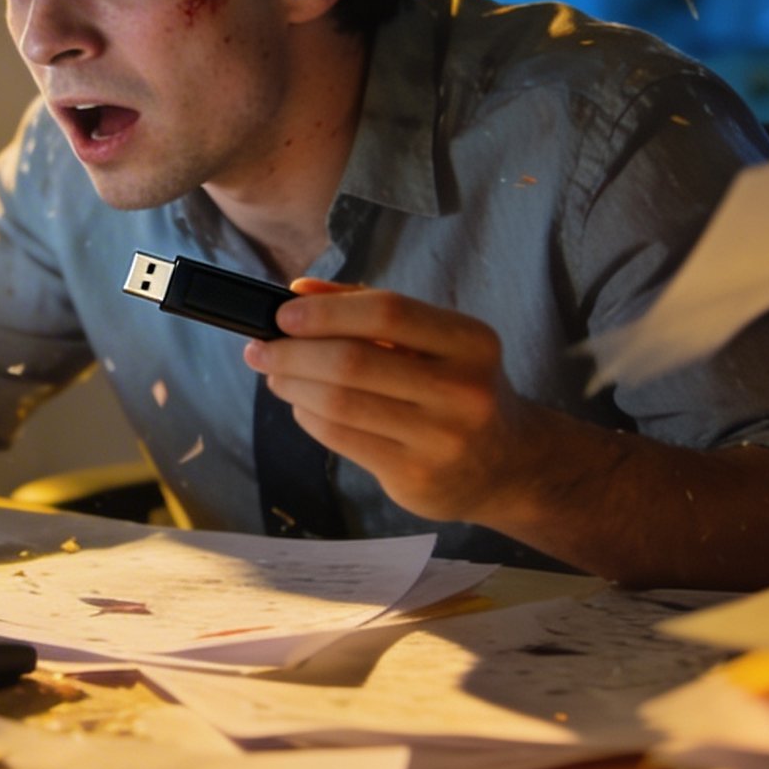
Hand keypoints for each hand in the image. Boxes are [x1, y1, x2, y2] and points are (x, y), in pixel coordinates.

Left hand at [242, 278, 545, 526]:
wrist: (507, 465)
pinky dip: (309, 417)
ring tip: (275, 375)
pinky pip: (341, 439)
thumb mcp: (435, 341)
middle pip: (354, 363)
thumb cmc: (458, 388)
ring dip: (292, 386)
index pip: (389, 313)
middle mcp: (463, 390)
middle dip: (293, 353)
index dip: (327, 312)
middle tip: (260, 348)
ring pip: (340, 405)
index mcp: (472, 342)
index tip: (283, 314)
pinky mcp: (415, 477)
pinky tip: (302, 405)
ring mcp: (440, 439)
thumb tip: (299, 291)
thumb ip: (371, 309)